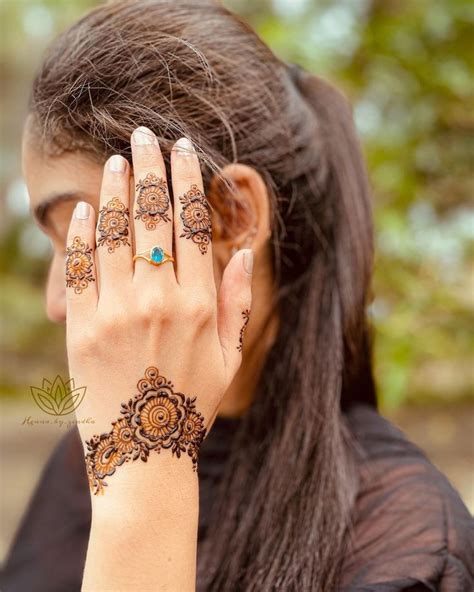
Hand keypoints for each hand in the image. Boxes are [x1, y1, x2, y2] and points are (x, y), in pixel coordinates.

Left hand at [65, 127, 252, 495]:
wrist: (143, 455)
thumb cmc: (192, 406)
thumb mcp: (229, 358)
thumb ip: (238, 303)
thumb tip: (240, 253)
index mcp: (201, 304)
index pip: (193, 224)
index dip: (189, 181)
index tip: (185, 150)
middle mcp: (160, 300)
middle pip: (154, 216)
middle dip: (151, 167)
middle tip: (146, 135)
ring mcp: (117, 312)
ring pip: (115, 232)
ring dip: (116, 189)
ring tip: (117, 158)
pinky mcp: (82, 328)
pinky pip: (80, 269)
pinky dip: (81, 234)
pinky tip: (85, 208)